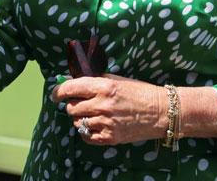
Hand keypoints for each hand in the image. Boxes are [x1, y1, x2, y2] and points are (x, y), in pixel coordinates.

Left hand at [53, 75, 167, 145]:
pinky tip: (92, 126)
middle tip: (78, 104)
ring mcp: (106, 122)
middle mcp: (102, 105)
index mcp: (103, 86)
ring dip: (79, 118)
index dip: (58, 92)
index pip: (70, 89)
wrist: (160, 112)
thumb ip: (93, 80)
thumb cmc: (138, 92)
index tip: (55, 95)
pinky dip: (85, 131)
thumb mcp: (116, 80)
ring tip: (89, 114)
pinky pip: (86, 137)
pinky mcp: (110, 137)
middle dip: (71, 105)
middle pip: (71, 107)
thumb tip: (71, 81)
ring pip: (77, 122)